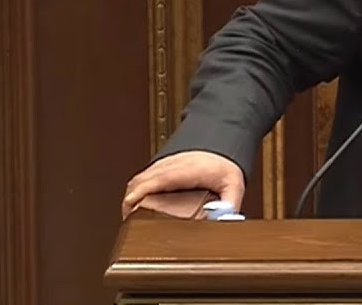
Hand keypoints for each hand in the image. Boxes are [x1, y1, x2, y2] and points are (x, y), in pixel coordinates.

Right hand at [121, 151, 244, 219]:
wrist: (225, 141)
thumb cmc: (226, 165)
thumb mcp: (233, 185)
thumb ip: (230, 204)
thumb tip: (225, 220)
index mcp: (187, 170)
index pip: (157, 179)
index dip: (141, 192)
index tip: (130, 205)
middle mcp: (172, 165)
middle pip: (141, 180)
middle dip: (130, 200)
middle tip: (128, 220)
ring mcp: (165, 163)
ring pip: (139, 177)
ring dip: (131, 194)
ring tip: (130, 215)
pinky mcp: (162, 165)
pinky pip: (143, 175)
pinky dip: (136, 188)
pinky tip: (138, 201)